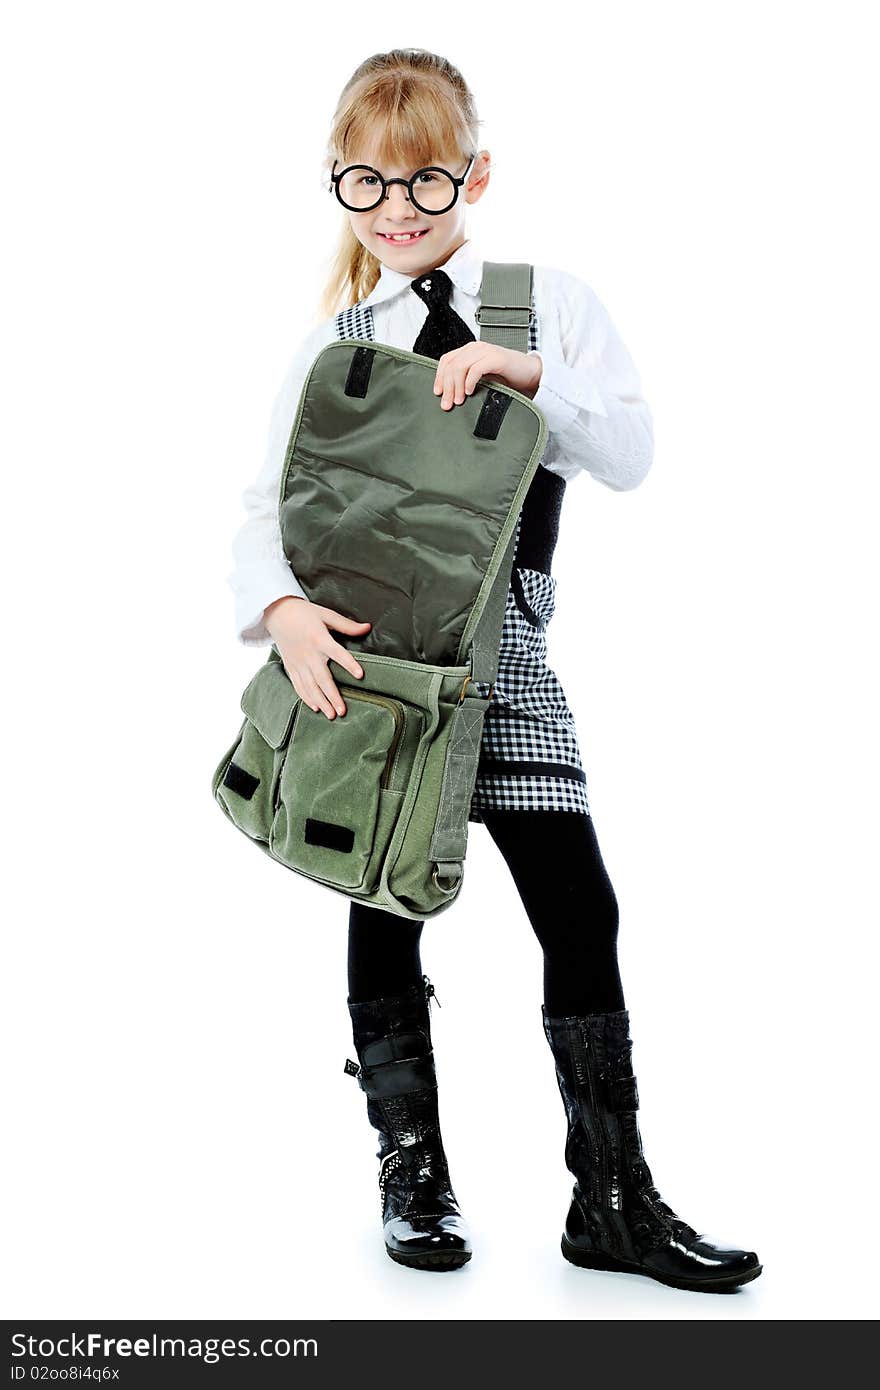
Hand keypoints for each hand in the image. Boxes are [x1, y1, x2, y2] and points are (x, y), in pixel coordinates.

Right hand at [263, 596, 370, 719]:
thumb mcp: (326, 614)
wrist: (276, 613)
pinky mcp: (290, 667)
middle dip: (332, 696)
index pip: (337, 653)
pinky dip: (306, 697)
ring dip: (321, 701)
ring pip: (309, 686)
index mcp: (319, 638)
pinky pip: (298, 685)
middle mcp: (308, 653)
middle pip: (322, 678)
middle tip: (342, 711)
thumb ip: (346, 625)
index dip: (349, 664)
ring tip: (331, 715)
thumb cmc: (304, 613)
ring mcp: (298, 662)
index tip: (360, 675)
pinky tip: (315, 707)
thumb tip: (367, 627)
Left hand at [433, 344, 541, 409]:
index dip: (439, 377)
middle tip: (447, 404)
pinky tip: (470, 392)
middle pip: (452, 365)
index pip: (447, 360)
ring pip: (460, 366)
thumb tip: (449, 396)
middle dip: (447, 386)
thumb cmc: (507, 377)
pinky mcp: (495, 358)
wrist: (530, 374)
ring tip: (459, 400)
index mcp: (470, 350)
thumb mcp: (482, 378)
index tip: (438, 393)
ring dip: (457, 386)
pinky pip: (476, 369)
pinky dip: (470, 382)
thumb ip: (467, 380)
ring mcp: (486, 351)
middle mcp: (475, 348)